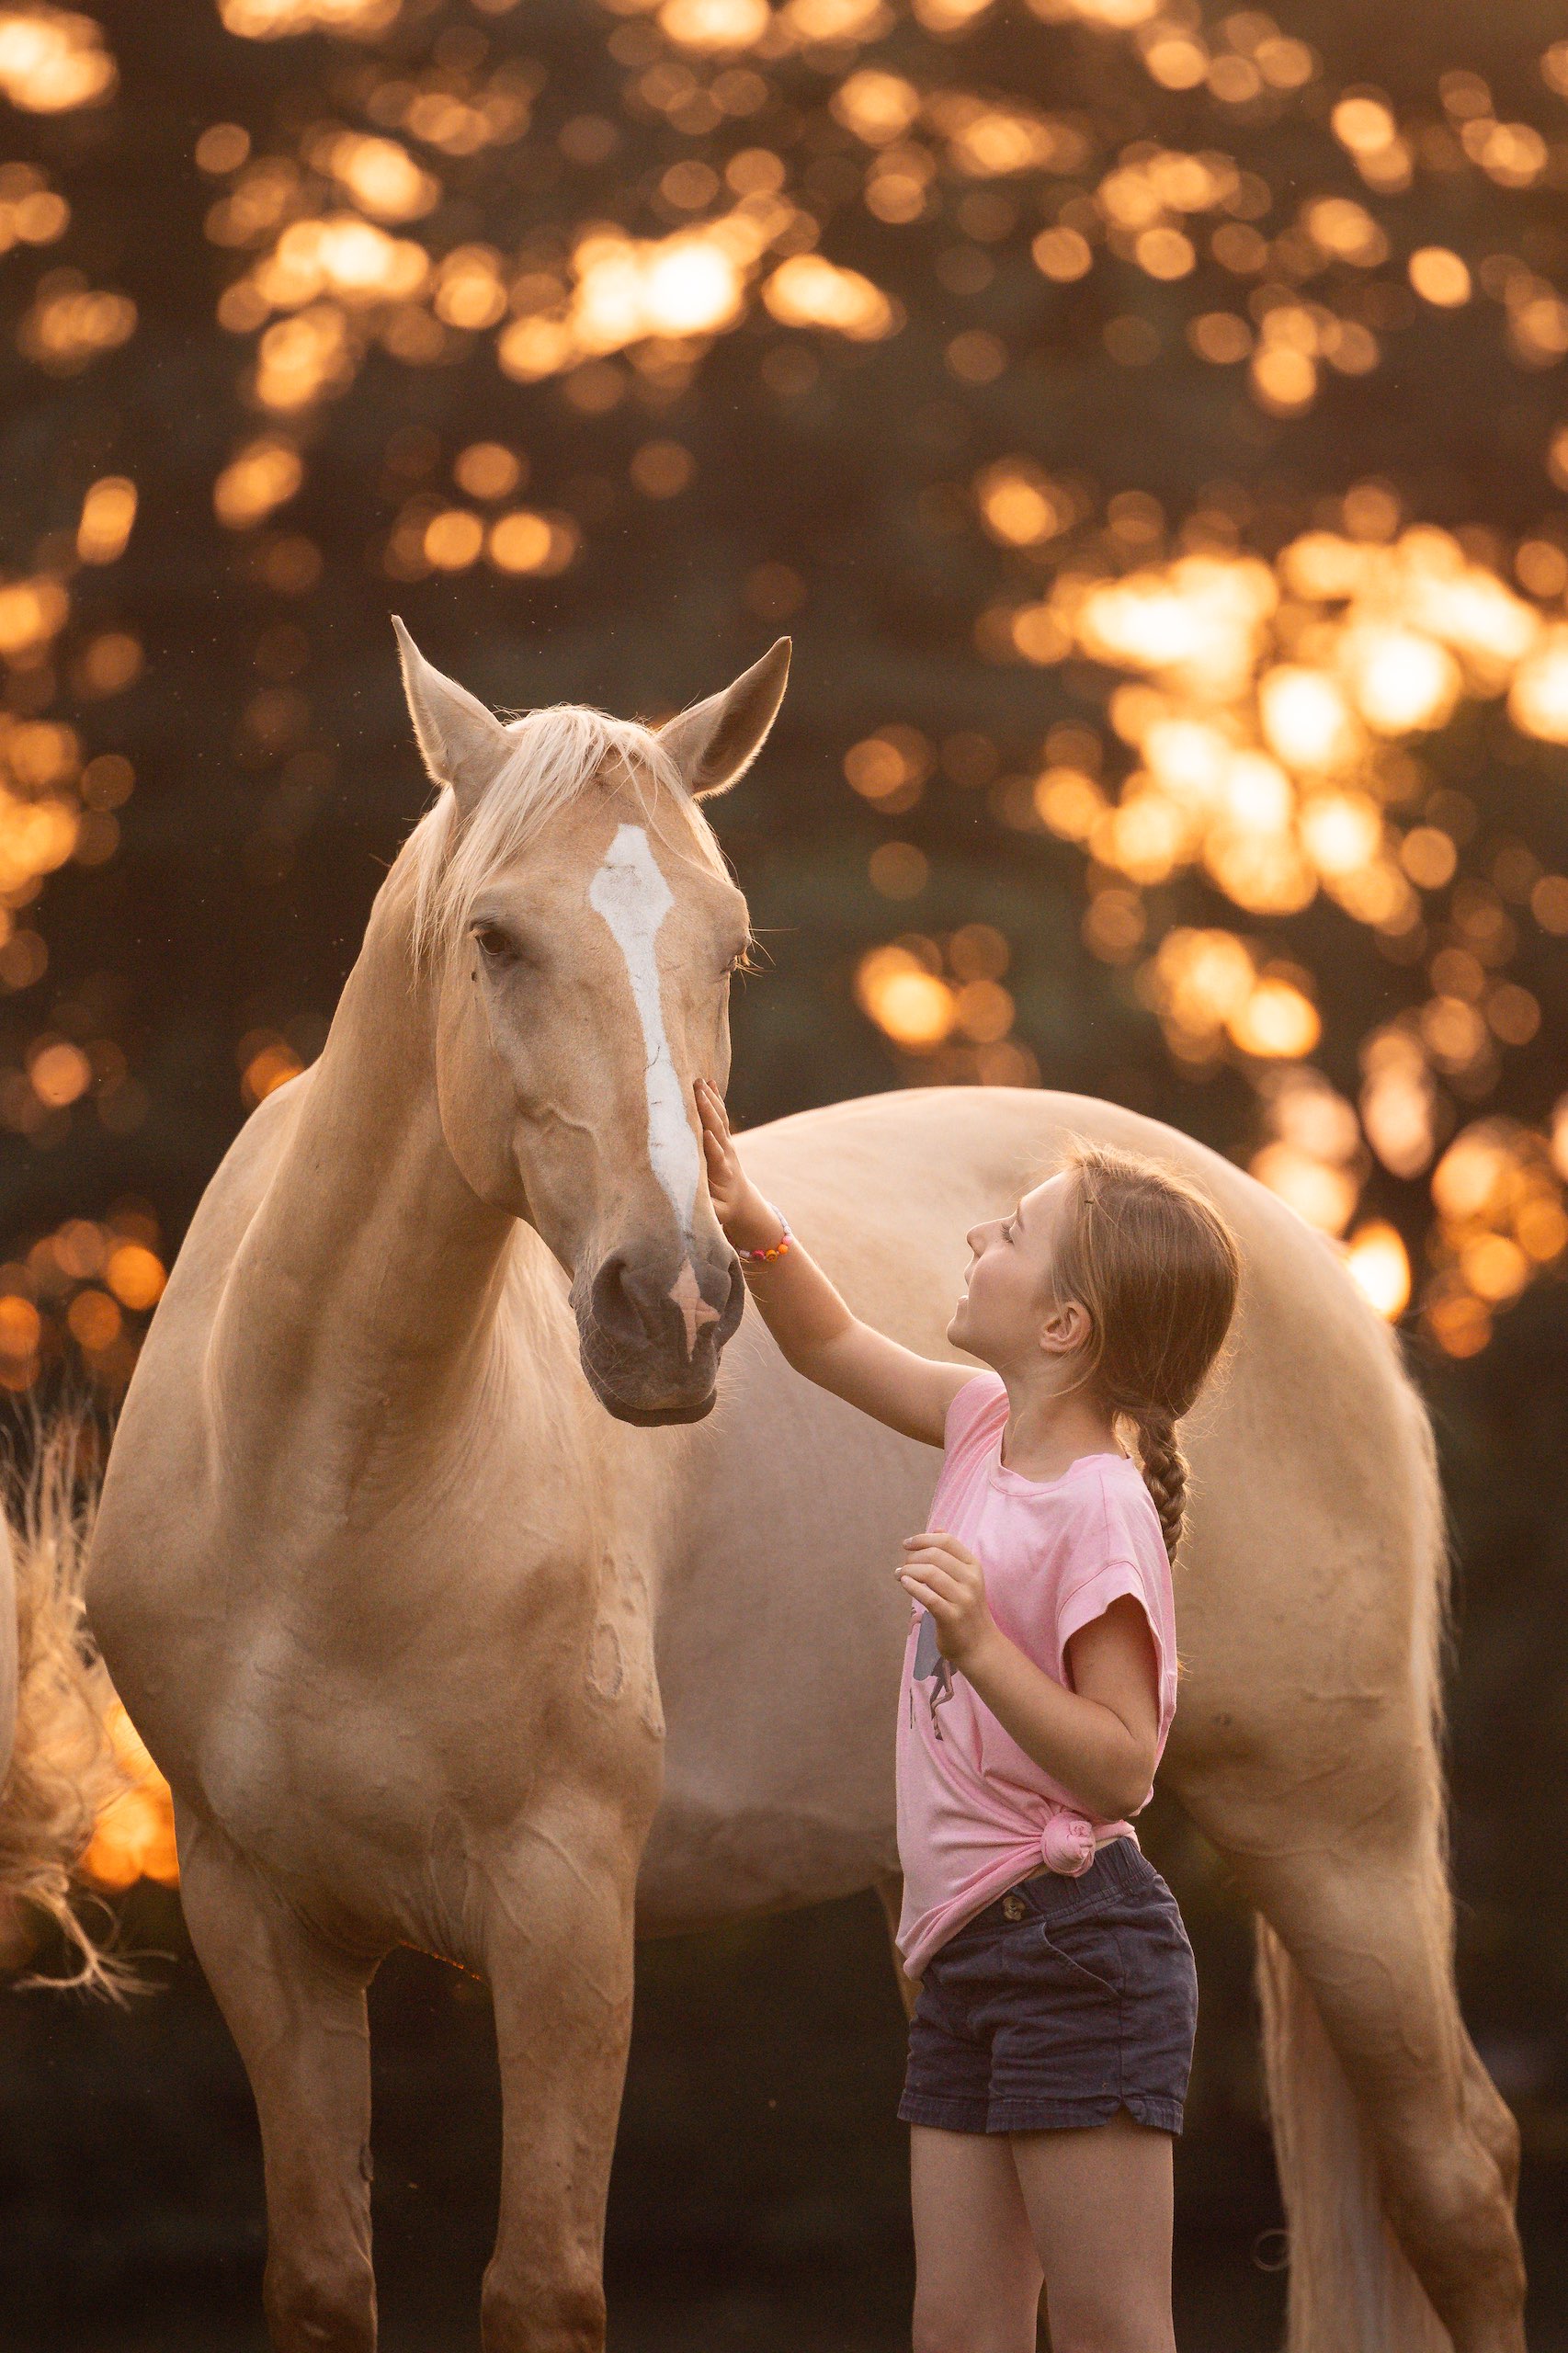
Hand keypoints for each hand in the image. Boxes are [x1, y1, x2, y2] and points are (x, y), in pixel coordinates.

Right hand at [695, 1079, 786, 1254]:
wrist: (741, 1200)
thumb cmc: (722, 1209)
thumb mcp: (716, 1215)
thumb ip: (707, 1210)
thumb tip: (692, 1208)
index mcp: (722, 1174)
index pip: (717, 1158)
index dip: (712, 1147)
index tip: (706, 1135)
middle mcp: (726, 1154)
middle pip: (717, 1130)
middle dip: (708, 1111)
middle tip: (698, 1092)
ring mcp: (726, 1143)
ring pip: (719, 1118)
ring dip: (710, 1100)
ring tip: (699, 1081)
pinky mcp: (724, 1137)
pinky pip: (720, 1115)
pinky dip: (715, 1098)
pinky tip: (709, 1081)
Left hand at [897, 1531, 996, 1673]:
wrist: (980, 1646)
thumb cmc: (967, 1609)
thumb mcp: (966, 1578)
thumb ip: (952, 1554)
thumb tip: (938, 1527)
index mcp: (973, 1566)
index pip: (947, 1541)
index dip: (923, 1538)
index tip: (907, 1544)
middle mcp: (971, 1580)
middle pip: (935, 1555)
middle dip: (913, 1556)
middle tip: (902, 1564)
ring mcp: (963, 1599)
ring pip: (930, 1573)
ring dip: (908, 1570)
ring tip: (899, 1574)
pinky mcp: (952, 1617)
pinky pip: (928, 1596)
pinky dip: (912, 1586)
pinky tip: (904, 1583)